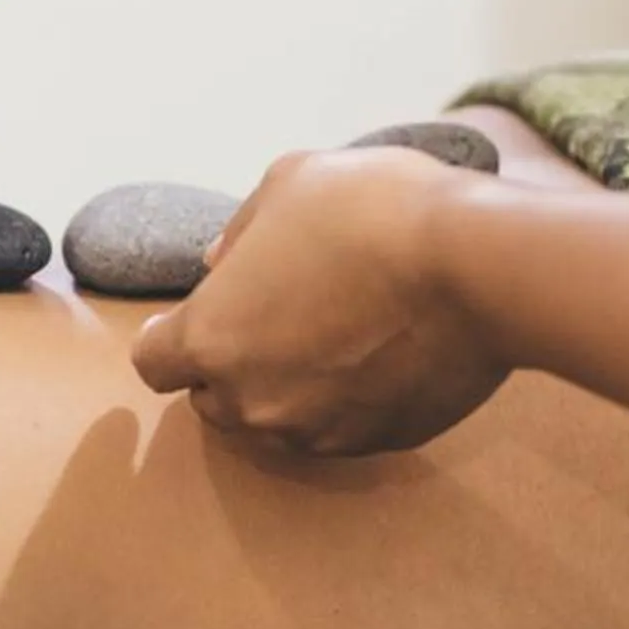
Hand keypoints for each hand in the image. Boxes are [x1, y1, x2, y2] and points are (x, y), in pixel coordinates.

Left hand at [129, 147, 509, 455]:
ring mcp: (318, 432)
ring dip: (287, 387)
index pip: (154, 363)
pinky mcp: (377, 444)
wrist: (475, 268)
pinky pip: (341, 427)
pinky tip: (378, 352)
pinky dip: (345, 400)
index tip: (200, 314)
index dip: (171, 337)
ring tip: (331, 332)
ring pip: (277, 421)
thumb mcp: (288, 185)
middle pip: (213, 400)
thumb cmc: (370, 213)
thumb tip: (221, 266)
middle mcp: (255, 402)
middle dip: (230, 366)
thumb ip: (240, 233)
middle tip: (272, 317)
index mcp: (213, 340)